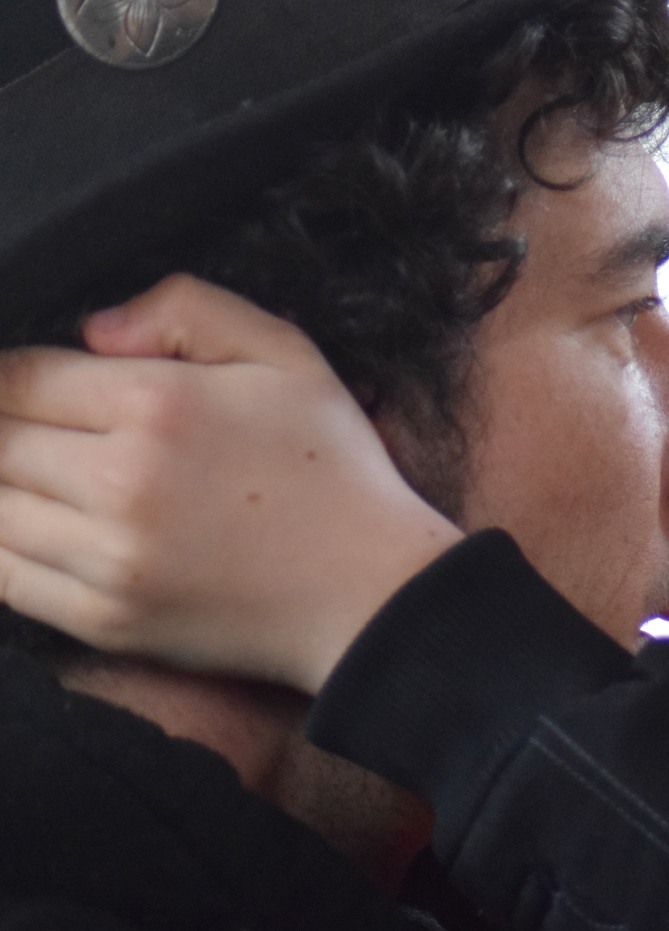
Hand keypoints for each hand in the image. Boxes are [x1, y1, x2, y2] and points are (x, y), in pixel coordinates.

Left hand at [0, 274, 462, 691]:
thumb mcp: (288, 355)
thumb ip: (189, 310)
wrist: (371, 591)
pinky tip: (42, 527)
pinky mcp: (103, 620)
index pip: (18, 377)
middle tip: (44, 430)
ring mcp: (107, 558)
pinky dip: (7, 547)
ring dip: (7, 486)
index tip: (31, 385)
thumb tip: (94, 329)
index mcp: (159, 405)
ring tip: (48, 479)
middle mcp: (121, 481)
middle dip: (8, 426)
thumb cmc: (335, 471)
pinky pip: (4, 577)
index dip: (13, 377)